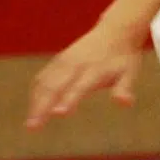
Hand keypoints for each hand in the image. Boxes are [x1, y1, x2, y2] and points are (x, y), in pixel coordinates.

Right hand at [25, 16, 146, 128]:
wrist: (115, 31)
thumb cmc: (123, 58)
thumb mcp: (130, 72)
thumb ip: (124, 88)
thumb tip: (124, 103)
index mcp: (95, 69)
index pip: (79, 86)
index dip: (69, 99)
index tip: (58, 114)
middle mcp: (75, 64)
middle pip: (55, 86)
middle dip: (42, 107)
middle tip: (32, 127)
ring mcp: (64, 61)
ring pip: (44, 82)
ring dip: (34, 103)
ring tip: (30, 124)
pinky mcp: (58, 61)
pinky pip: (42, 78)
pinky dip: (35, 93)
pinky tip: (33, 110)